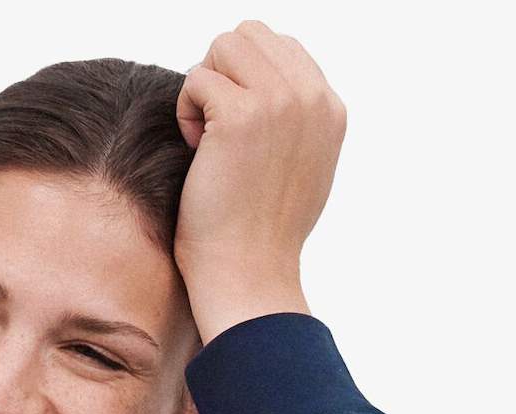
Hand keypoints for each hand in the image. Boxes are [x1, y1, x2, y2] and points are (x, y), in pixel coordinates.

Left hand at [174, 21, 345, 305]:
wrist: (249, 275)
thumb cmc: (263, 235)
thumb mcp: (301, 170)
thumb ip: (295, 121)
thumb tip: (270, 84)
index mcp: (329, 108)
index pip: (279, 48)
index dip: (244, 79)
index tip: (236, 131)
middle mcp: (311, 97)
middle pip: (249, 36)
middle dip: (222, 75)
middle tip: (215, 130)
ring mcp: (279, 101)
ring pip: (223, 47)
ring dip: (203, 88)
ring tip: (206, 139)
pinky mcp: (241, 113)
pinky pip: (197, 78)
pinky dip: (186, 112)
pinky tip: (196, 151)